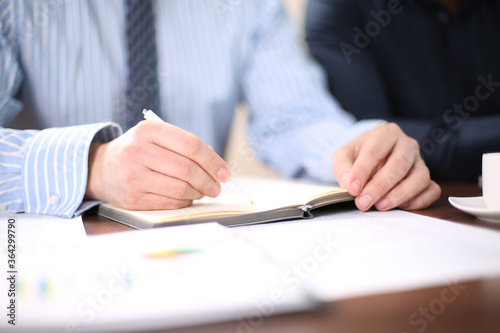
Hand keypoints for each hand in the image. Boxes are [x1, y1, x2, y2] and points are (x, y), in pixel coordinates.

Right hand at [85, 121, 230, 209]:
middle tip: (217, 186)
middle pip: (187, 169)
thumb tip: (217, 165)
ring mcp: (133, 176)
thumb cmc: (138, 151)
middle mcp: (138, 151)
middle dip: (209, 180)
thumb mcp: (157, 138)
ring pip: (180, 188)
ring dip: (199, 193)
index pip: (191, 145)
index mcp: (148, 130)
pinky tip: (188, 197)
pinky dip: (185, 201)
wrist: (101, 168)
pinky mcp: (132, 198)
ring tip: (204, 191)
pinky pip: (170, 202)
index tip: (224, 172)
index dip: (212, 160)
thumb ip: (185, 146)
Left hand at [332, 123, 440, 210]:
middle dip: (380, 186)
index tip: (352, 189)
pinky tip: (401, 206)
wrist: (373, 154)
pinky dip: (419, 201)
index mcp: (386, 133)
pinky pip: (432, 190)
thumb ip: (342, 166)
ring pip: (419, 178)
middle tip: (363, 202)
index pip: (375, 151)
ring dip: (400, 195)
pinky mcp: (428, 178)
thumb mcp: (344, 154)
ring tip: (380, 205)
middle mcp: (407, 145)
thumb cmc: (359, 154)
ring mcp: (420, 161)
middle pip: (399, 165)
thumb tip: (348, 183)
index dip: (362, 171)